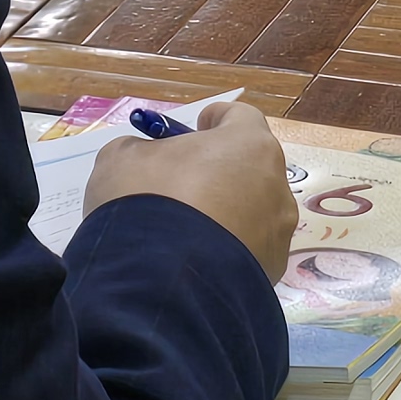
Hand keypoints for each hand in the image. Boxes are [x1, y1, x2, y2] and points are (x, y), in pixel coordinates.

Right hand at [90, 97, 294, 278]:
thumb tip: (146, 160)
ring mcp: (277, 233)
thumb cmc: (148, 200)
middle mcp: (275, 185)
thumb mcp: (122, 159)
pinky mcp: (271, 273)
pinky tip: (196, 261)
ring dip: (227, 213)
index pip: (242, 118)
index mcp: (248, 144)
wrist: (160, 282)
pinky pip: (249, 251)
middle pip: (251, 167)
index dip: (216, 121)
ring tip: (188, 231)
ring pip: (253, 212)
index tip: (196, 130)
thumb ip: (143, 151)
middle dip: (222, 170)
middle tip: (185, 181)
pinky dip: (228, 251)